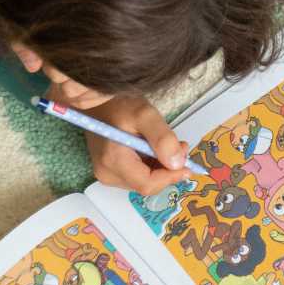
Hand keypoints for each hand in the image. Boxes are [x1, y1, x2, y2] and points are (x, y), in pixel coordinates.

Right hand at [14, 47, 190, 194]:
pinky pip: (137, 176)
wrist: (95, 99)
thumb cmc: (118, 104)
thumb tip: (178, 164)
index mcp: (113, 161)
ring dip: (161, 168)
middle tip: (180, 147)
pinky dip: (151, 166)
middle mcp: (107, 174)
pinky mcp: (109, 171)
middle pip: (146, 185)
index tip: (188, 163)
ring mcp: (106, 174)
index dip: (171, 177)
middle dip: (168, 170)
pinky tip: (155, 149)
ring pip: (144, 182)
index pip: (147, 184)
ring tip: (169, 145)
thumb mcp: (145, 115)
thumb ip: (162, 139)